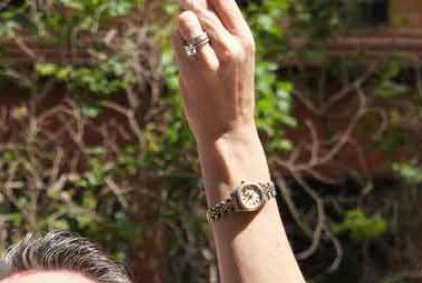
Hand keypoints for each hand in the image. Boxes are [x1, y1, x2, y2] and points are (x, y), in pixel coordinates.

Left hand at [173, 0, 258, 149]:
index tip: (197, 0)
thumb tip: (197, 7)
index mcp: (245, 40)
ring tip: (184, 33)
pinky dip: (175, 39)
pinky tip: (181, 48)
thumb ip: (222, 33)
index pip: (223, 0)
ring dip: (181, 22)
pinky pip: (177, 41)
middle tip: (183, 6)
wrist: (229, 131)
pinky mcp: (193, 71)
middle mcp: (232, 46)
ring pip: (187, 19)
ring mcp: (213, 58)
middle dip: (188, 4)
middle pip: (201, 7)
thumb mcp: (237, 59)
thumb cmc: (230, 94)